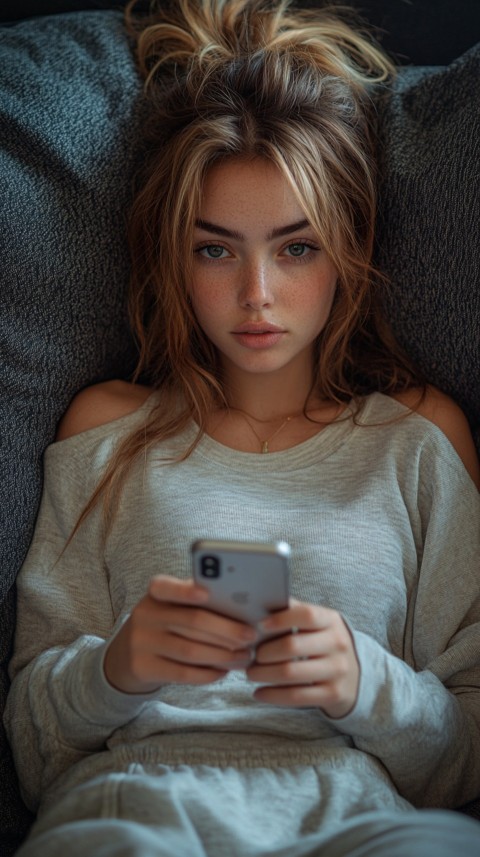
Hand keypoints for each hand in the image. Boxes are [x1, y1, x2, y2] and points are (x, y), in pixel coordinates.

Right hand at [104, 575, 256, 693]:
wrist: (128, 653)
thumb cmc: (166, 623)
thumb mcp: (173, 606)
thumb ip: (199, 602)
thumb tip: (243, 608)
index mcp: (155, 592)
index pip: (166, 587)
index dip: (185, 590)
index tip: (208, 594)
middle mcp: (145, 615)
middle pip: (192, 621)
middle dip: (226, 630)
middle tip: (251, 636)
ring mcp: (141, 643)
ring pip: (190, 651)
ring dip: (223, 655)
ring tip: (244, 657)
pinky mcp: (144, 668)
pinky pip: (183, 673)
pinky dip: (208, 673)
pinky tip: (224, 671)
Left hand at [246, 599, 358, 717]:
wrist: (355, 674)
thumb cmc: (323, 642)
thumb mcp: (317, 623)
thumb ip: (293, 612)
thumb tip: (258, 604)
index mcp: (331, 620)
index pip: (306, 615)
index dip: (280, 620)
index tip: (259, 626)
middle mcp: (338, 644)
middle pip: (292, 646)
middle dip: (264, 652)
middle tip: (250, 655)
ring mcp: (337, 670)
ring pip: (290, 673)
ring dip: (263, 674)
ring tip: (250, 673)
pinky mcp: (333, 694)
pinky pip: (296, 696)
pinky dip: (272, 695)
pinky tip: (259, 693)